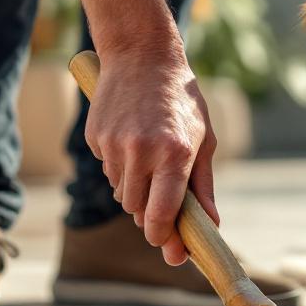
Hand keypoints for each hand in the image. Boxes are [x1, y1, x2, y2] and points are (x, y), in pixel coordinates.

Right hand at [84, 39, 218, 265]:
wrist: (143, 56)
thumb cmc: (181, 101)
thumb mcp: (204, 140)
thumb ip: (203, 186)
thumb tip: (210, 225)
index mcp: (175, 152)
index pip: (163, 212)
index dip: (165, 237)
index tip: (171, 249)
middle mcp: (142, 150)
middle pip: (138, 210)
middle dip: (150, 215)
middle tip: (163, 204)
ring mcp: (115, 144)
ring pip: (121, 194)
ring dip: (135, 192)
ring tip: (149, 162)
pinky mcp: (96, 137)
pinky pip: (108, 171)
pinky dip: (120, 170)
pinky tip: (131, 143)